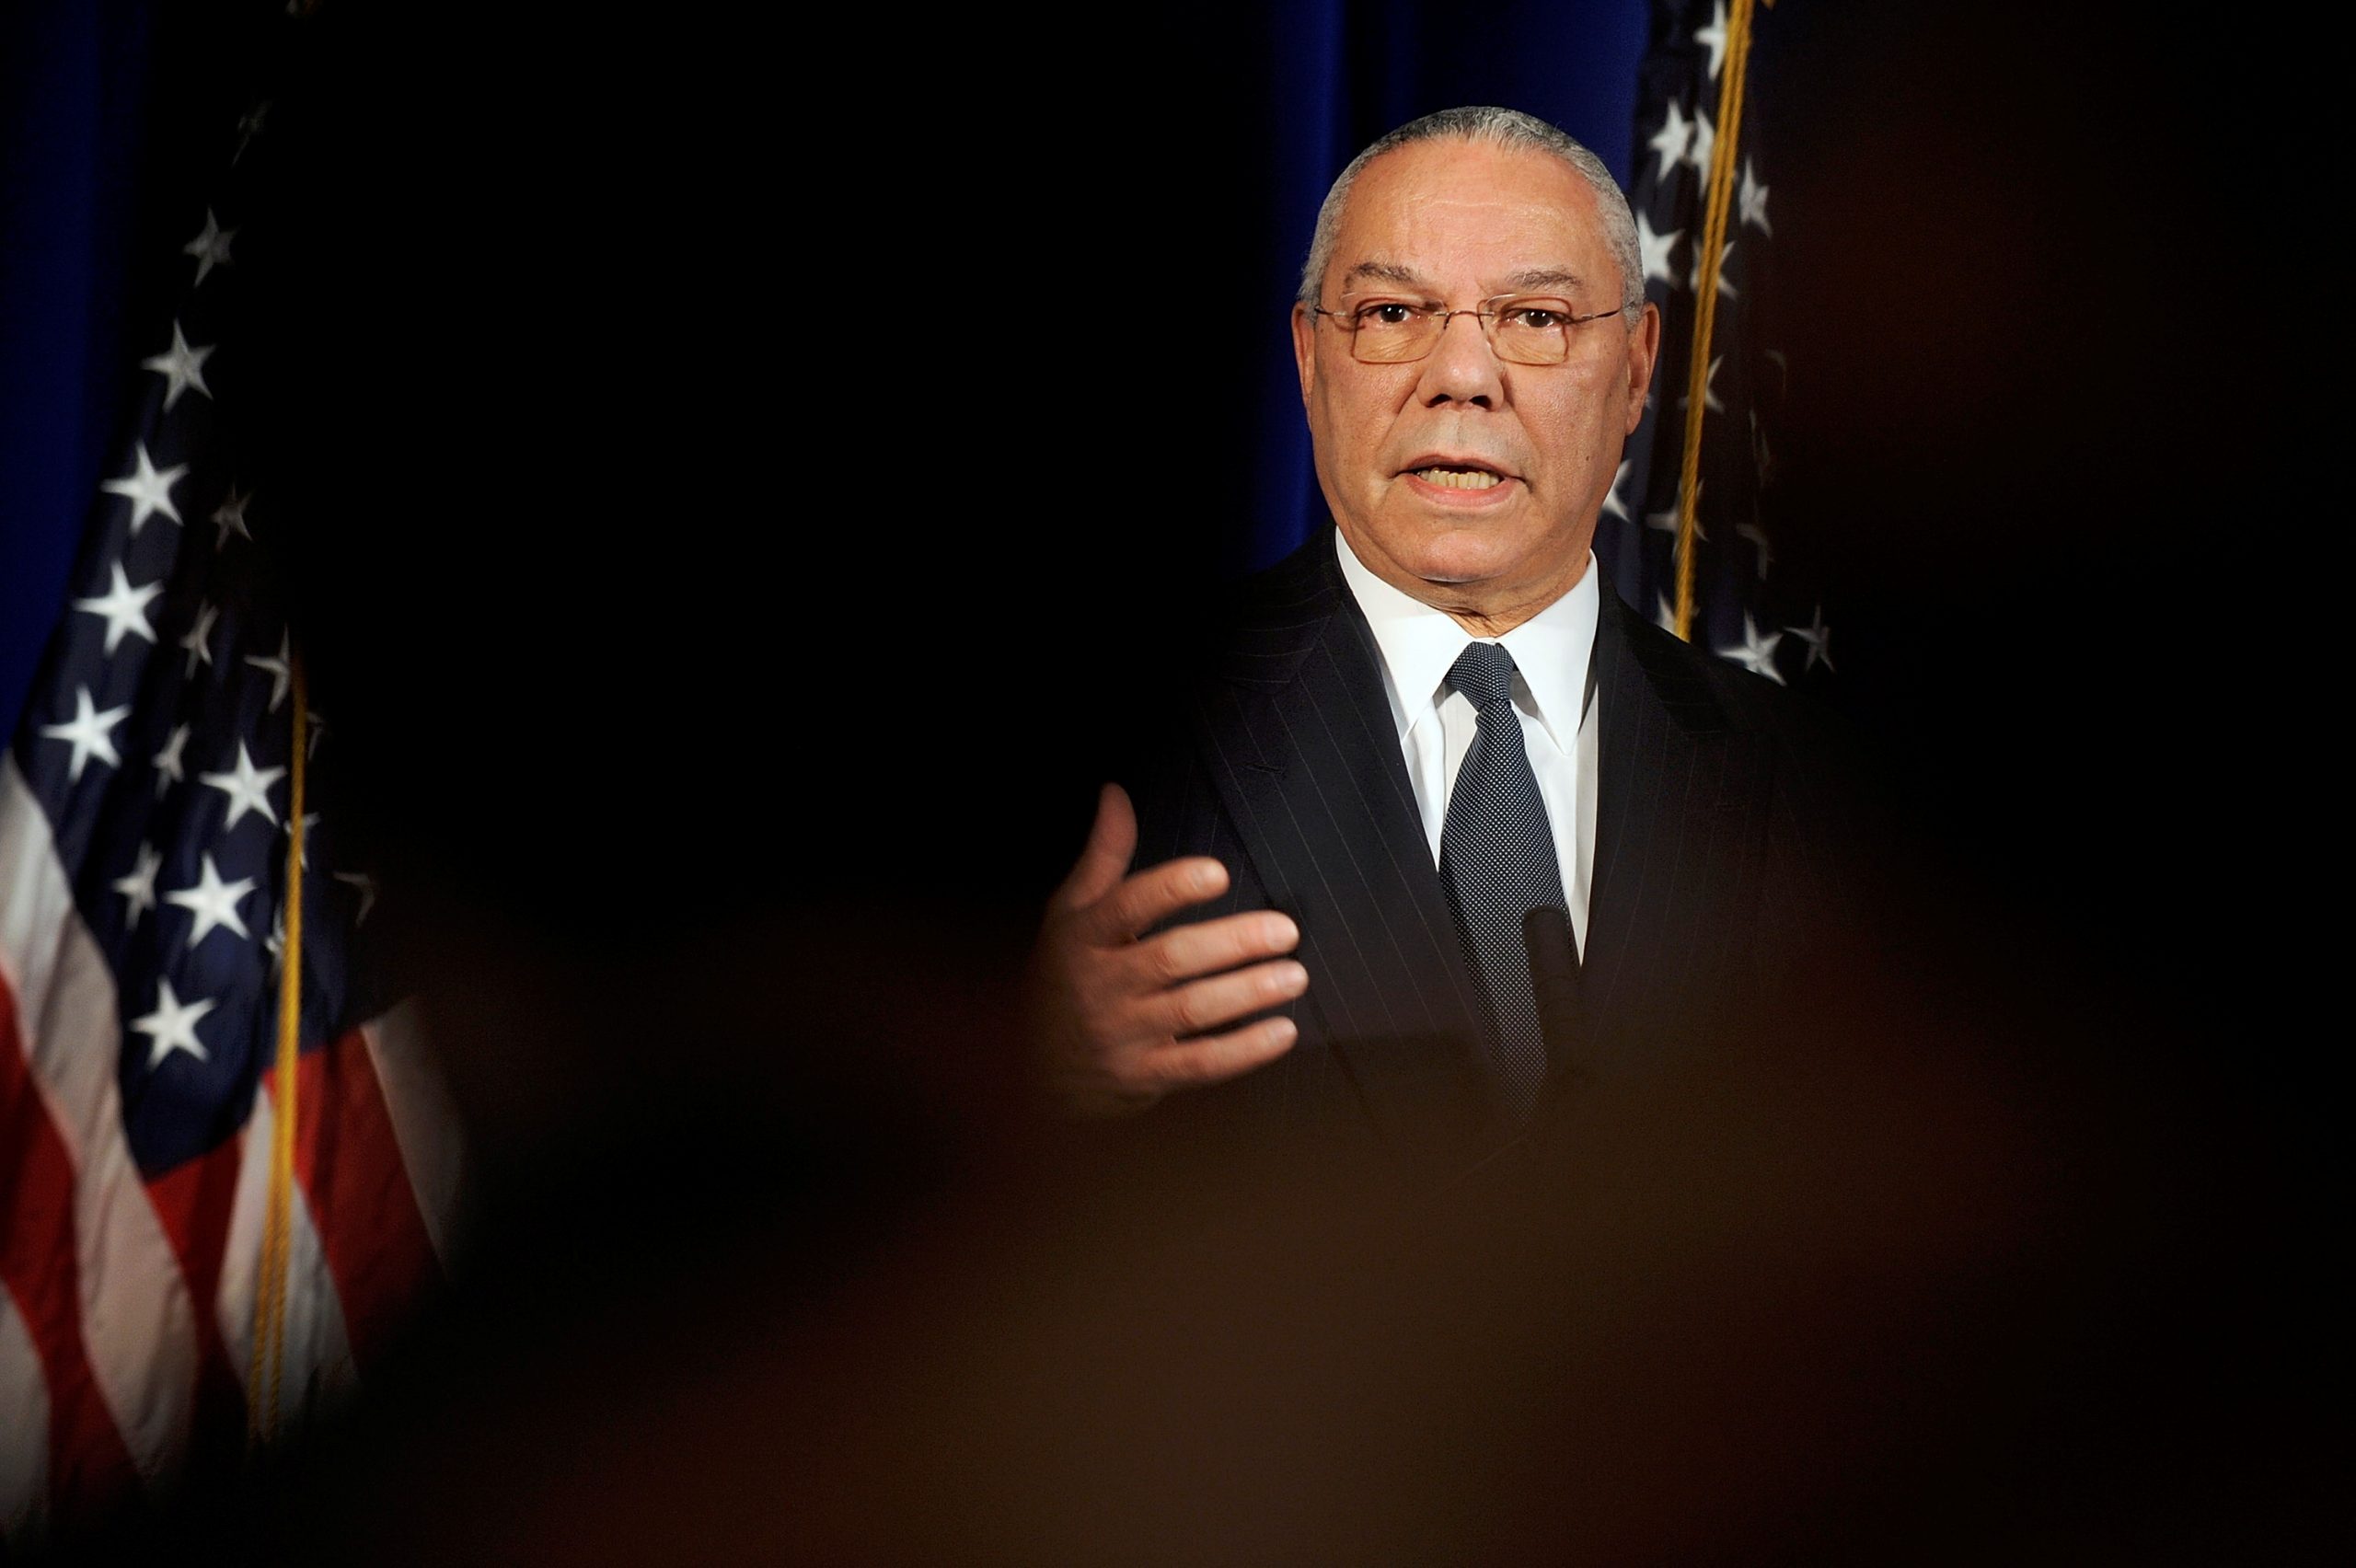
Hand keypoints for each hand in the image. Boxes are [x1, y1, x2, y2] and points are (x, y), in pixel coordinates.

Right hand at [1031, 783, 1306, 1117]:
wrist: (1028, 1070)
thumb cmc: (1062, 977)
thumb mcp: (1070, 915)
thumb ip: (1103, 856)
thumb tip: (1115, 793)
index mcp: (1083, 938)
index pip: (1126, 907)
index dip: (1172, 888)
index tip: (1218, 873)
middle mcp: (1099, 985)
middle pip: (1170, 958)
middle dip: (1232, 943)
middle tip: (1284, 930)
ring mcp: (1120, 1035)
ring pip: (1192, 1011)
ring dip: (1248, 992)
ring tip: (1294, 975)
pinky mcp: (1142, 1076)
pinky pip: (1199, 1064)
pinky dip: (1244, 1051)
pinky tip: (1281, 1031)